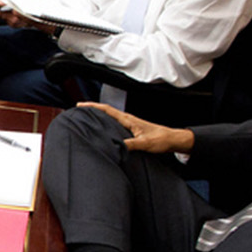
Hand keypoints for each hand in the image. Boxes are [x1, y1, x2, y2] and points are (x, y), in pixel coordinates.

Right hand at [76, 102, 194, 153]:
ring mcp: (129, 124)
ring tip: (87, 117)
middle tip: (78, 110)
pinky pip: (114, 124)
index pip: (107, 110)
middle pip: (106, 111)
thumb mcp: (146, 143)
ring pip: (109, 117)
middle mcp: (128, 120)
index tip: (81, 105)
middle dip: (92, 109)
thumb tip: (117, 146)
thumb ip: (131, 144)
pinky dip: (105, 123)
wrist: (172, 139)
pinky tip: (103, 128)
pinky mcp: (131, 130)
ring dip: (98, 116)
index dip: (93, 107)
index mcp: (128, 120)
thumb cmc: (161, 139)